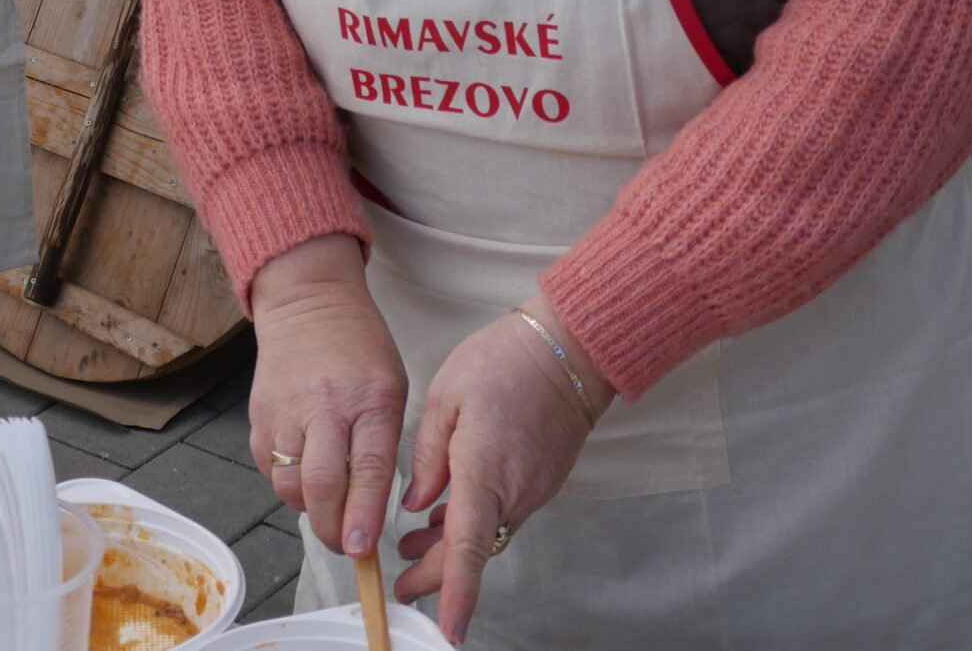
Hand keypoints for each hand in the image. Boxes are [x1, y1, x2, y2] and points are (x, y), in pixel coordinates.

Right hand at [246, 234, 406, 560]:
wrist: (308, 302)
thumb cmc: (360, 348)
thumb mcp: (391, 388)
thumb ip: (384, 444)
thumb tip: (371, 508)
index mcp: (371, 398)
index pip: (368, 468)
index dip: (364, 515)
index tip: (363, 550)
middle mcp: (326, 405)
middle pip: (321, 484)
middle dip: (333, 528)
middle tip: (345, 547)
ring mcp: (287, 410)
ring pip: (290, 484)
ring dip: (309, 508)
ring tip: (327, 504)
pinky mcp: (259, 416)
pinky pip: (270, 469)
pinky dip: (288, 484)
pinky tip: (304, 472)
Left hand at [396, 292, 614, 641]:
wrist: (568, 349)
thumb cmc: (506, 362)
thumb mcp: (448, 396)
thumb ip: (428, 455)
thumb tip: (417, 503)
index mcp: (484, 471)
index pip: (469, 549)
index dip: (455, 592)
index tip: (448, 628)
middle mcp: (514, 491)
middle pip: (474, 552)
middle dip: (438, 577)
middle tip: (403, 585)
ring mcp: (532, 488)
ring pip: (487, 533)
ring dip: (452, 546)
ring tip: (413, 546)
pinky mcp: (540, 479)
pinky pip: (502, 513)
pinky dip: (473, 521)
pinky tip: (447, 512)